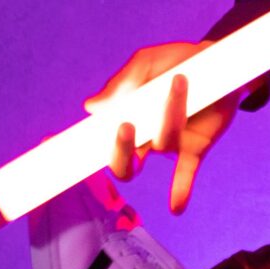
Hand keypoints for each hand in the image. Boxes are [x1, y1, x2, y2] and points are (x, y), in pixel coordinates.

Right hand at [82, 41, 241, 216]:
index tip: (49, 147)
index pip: (95, 139)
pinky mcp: (197, 147)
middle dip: (119, 150)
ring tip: (180, 81)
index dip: (72, 149)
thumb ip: (122, 82)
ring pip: (161, 144)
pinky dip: (179, 191)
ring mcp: (170, 143)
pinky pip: (185, 173)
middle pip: (122, 163)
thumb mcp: (147, 62)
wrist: (220, 62)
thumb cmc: (176, 62)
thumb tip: (91, 107)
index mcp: (126, 117)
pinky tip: (175, 206)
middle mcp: (144, 137)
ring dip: (170, 116)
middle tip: (125, 125)